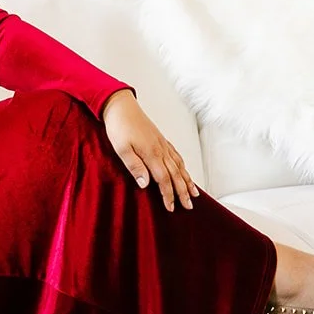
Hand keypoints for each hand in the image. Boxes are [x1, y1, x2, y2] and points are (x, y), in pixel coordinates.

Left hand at [101, 89, 200, 210]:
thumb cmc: (119, 127)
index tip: (171, 207)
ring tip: (194, 193)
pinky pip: (176, 155)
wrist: (121, 106)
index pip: (164, 179)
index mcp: (151, 154)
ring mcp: (163, 144)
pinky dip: (183, 166)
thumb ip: (135, 166)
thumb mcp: (121, 149)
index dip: (168, 194)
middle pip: (176, 175)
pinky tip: (184, 171)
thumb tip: (146, 184)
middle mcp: (161, 150)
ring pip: (179, 165)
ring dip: (187, 180)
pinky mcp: (161, 139)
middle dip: (183, 192)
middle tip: (189, 206)